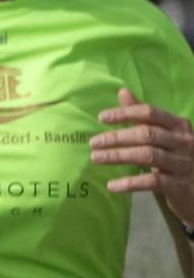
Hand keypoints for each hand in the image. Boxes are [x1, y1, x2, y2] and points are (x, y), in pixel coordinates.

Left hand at [93, 87, 193, 222]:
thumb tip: (123, 92)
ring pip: (148, 155)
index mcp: (179, 125)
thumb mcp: (164, 134)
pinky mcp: (179, 184)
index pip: (150, 113)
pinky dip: (130, 183)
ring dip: (119, 156)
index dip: (125, 114)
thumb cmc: (176, 156)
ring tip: (96, 158)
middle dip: (117, 137)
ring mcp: (183, 163)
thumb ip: (144, 115)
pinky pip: (152, 182)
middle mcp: (184, 141)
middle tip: (93, 143)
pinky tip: (112, 186)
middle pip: (147, 134)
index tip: (101, 117)